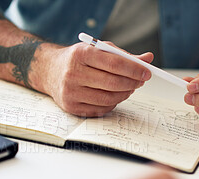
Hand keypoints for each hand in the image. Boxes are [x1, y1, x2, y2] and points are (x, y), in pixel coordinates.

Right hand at [33, 42, 152, 116]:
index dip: (134, 69)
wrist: (50, 71)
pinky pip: (100, 108)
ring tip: (129, 88)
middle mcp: (73, 73)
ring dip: (124, 94)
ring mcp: (70, 92)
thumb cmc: (78, 59)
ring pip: (108, 98)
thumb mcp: (98, 50)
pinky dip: (113, 103)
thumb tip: (148, 59)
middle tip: (141, 81)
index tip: (147, 72)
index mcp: (80, 54)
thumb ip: (122, 55)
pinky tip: (115, 95)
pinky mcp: (71, 106)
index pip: (114, 63)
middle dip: (132, 83)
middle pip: (112, 83)